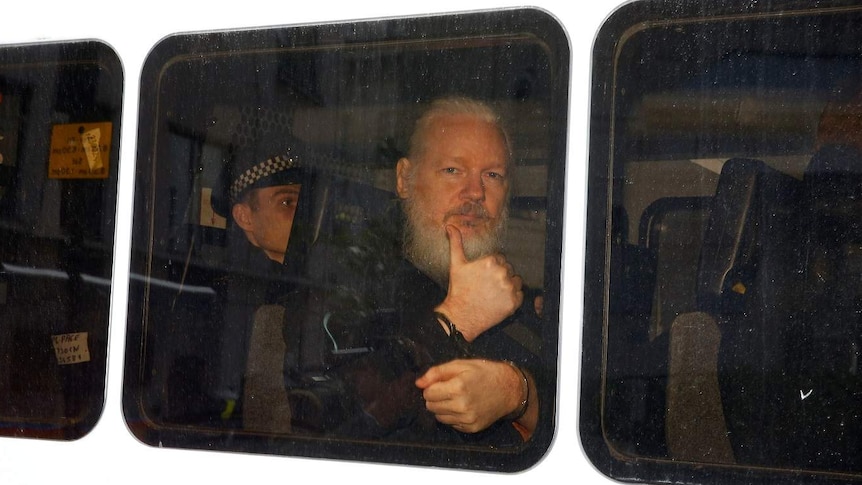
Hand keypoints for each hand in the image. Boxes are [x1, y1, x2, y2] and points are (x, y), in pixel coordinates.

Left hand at [415, 359, 524, 433]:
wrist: (509, 389)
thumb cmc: (484, 373)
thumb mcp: (461, 365)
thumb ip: (437, 372)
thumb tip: (418, 383)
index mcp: (458, 387)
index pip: (428, 393)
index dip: (432, 386)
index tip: (441, 383)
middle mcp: (462, 406)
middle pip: (431, 406)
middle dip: (435, 397)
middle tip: (449, 389)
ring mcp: (467, 419)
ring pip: (439, 417)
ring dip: (443, 408)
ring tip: (456, 398)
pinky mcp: (472, 428)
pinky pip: (451, 424)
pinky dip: (453, 416)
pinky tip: (464, 406)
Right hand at [435, 225, 522, 340]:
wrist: (461, 316)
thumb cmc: (459, 290)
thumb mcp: (456, 264)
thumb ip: (456, 243)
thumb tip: (450, 226)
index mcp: (490, 261)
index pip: (499, 259)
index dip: (491, 267)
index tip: (483, 276)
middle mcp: (501, 273)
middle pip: (508, 269)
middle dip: (500, 275)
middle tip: (487, 286)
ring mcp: (509, 288)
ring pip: (515, 281)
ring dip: (508, 285)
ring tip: (494, 293)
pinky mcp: (513, 302)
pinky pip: (519, 295)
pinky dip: (512, 298)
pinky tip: (499, 301)